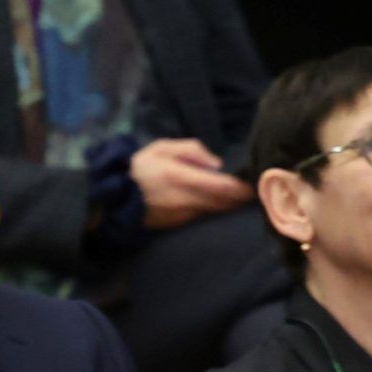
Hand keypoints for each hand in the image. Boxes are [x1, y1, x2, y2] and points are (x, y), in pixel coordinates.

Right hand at [129, 139, 252, 230]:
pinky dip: (216, 209)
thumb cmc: (139, 167)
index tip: (256, 181)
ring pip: (217, 211)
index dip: (244, 186)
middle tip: (257, 190)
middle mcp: (187, 198)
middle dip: (243, 197)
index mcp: (183, 176)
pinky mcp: (179, 224)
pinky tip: (220, 203)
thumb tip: (217, 164)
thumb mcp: (161, 147)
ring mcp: (184, 214)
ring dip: (231, 204)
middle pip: (226, 202)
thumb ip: (191, 150)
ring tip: (243, 196)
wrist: (115, 197)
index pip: (224, 185)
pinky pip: (205, 216)